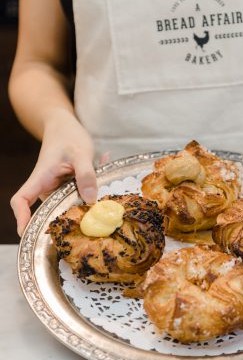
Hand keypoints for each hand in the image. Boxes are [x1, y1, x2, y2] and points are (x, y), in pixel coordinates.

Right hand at [11, 111, 102, 236]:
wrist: (66, 126)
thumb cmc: (68, 136)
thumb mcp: (81, 153)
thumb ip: (86, 175)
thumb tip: (91, 200)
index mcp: (41, 178)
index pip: (21, 201)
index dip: (22, 218)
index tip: (27, 233)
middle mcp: (46, 187)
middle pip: (48, 211)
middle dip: (68, 217)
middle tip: (93, 215)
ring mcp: (56, 189)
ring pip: (67, 204)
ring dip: (85, 198)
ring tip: (103, 179)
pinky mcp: (67, 188)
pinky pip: (78, 194)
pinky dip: (92, 185)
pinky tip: (104, 160)